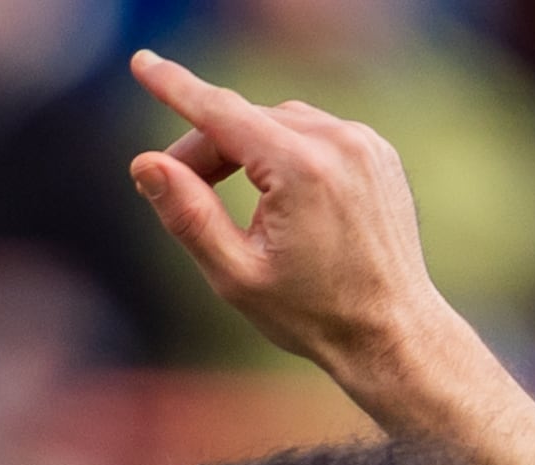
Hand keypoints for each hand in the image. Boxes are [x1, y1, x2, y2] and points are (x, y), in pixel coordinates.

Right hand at [125, 50, 458, 384]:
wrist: (392, 330)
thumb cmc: (312, 314)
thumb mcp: (237, 275)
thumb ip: (187, 215)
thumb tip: (144, 165)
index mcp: (301, 170)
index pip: (221, 113)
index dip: (174, 87)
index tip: (142, 63)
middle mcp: (338, 142)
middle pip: (246, 120)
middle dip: (205, 148)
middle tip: (175, 188)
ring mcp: (363, 143)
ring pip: (279, 122)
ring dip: (243, 148)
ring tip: (227, 200)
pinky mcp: (376, 151)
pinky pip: (314, 131)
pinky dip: (283, 150)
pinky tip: (275, 195)